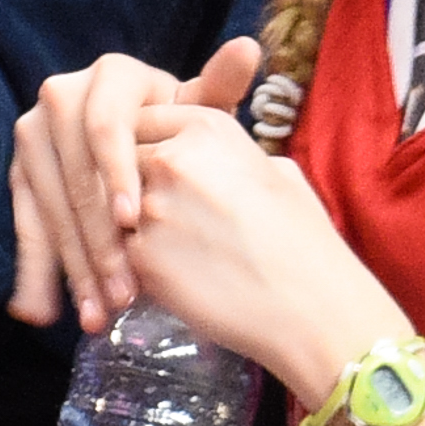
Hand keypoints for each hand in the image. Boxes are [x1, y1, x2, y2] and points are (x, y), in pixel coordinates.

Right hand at [8, 35, 258, 333]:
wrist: (142, 141)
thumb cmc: (181, 128)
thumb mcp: (200, 111)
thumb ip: (221, 86)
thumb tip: (247, 48)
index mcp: (110, 75)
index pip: (106, 126)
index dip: (116, 173)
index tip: (134, 222)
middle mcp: (61, 96)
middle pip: (75, 174)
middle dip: (99, 238)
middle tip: (123, 291)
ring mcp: (34, 136)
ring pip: (50, 208)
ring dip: (72, 266)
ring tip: (98, 315)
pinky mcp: (21, 174)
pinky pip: (25, 223)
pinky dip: (34, 270)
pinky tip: (39, 312)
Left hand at [121, 101, 405, 397]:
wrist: (310, 306)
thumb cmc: (304, 241)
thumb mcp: (276, 171)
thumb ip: (229, 154)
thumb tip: (213, 158)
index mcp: (206, 126)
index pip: (141, 118)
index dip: (143, 145)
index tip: (154, 170)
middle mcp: (172, 158)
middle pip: (119, 160)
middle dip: (130, 185)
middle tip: (163, 215)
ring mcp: (150, 207)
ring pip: (114, 208)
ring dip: (130, 226)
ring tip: (176, 251)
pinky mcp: (141, 258)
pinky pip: (121, 254)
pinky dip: (137, 266)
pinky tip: (176, 279)